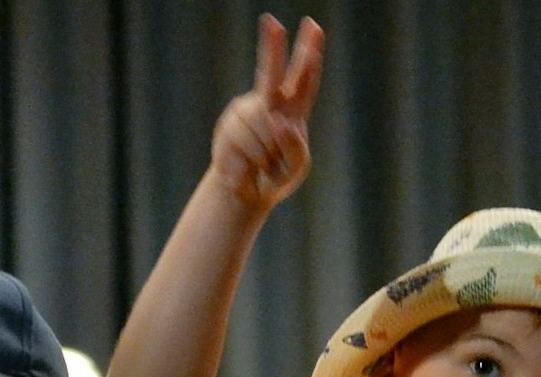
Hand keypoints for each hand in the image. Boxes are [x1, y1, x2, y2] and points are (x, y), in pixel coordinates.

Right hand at [208, 14, 324, 211]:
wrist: (245, 193)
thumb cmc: (277, 176)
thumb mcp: (296, 167)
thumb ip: (296, 147)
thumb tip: (278, 122)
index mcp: (293, 110)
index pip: (305, 79)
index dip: (309, 53)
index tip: (313, 27)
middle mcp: (268, 105)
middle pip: (272, 72)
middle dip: (271, 46)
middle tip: (271, 20)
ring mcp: (245, 113)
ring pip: (259, 126)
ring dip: (264, 153)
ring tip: (262, 164)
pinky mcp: (227, 127)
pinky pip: (241, 141)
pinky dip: (247, 160)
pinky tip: (245, 166)